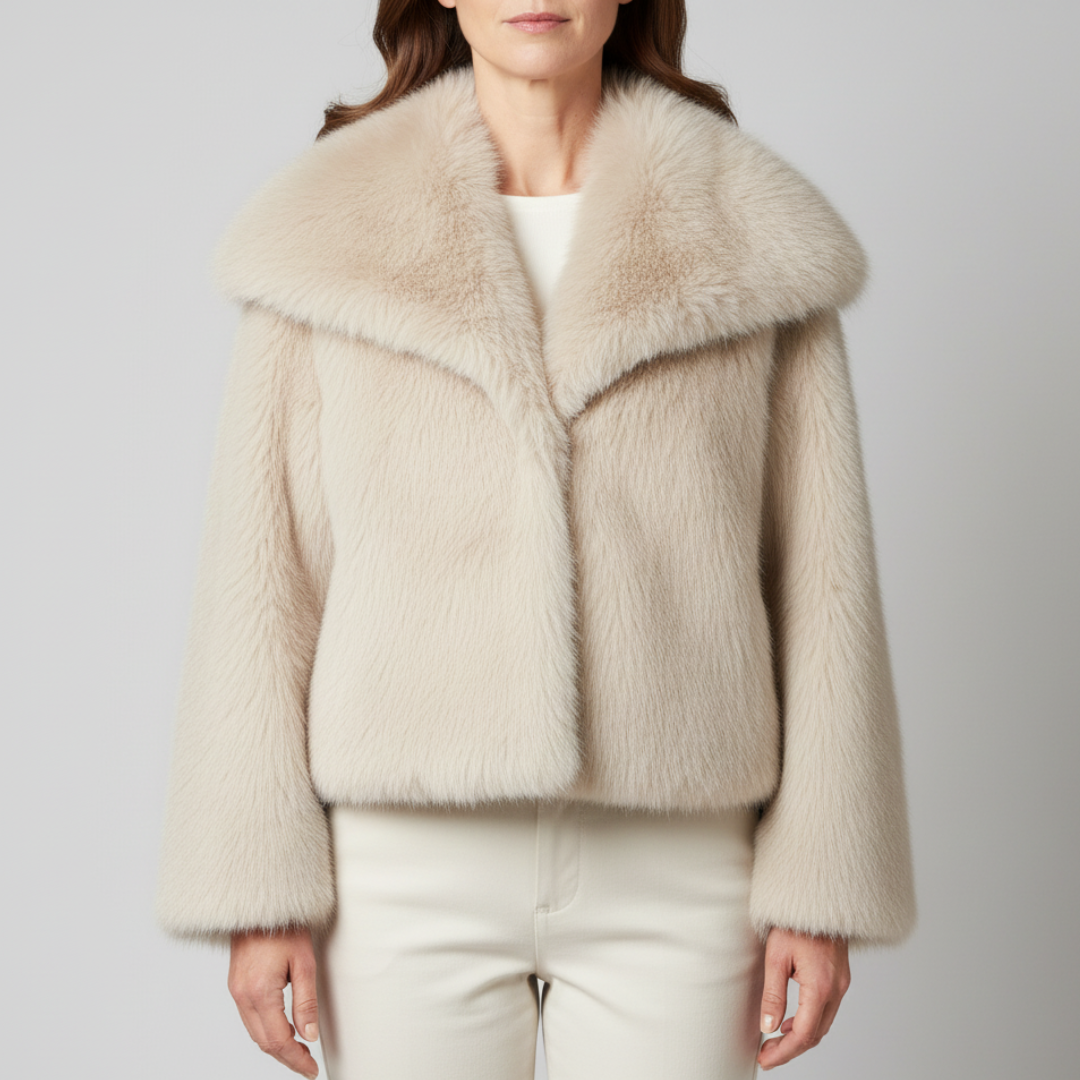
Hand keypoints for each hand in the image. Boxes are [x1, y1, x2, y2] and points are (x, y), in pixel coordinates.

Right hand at [228, 926, 320, 1078]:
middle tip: (307, 1065)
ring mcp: (236, 991)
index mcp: (260, 992)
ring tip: (299, 1051)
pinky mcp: (236, 985)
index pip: (278, 1041)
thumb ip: (306, 1002)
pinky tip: (281, 1029)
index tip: (311, 1070)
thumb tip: (310, 1035)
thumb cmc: (284, 926)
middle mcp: (243, 996)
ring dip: (276, 1045)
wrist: (259, 904)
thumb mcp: (304, 963)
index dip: (296, 1060)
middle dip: (287, 1057)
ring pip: (255, 1032)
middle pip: (264, 1042)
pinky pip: (249, 1018)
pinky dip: (265, 1030)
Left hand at [757, 927, 849, 1070]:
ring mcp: (841, 983)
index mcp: (820, 986)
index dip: (784, 1052)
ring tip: (775, 1042)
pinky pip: (827, 1009)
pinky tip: (792, 1021)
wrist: (817, 897)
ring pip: (823, 1023)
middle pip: (816, 1033)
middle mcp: (836, 988)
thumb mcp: (776, 956)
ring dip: (801, 1036)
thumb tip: (767, 1026)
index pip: (804, 1034)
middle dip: (791, 1049)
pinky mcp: (839, 977)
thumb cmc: (794, 921)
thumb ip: (773, 994)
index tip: (766, 1060)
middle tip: (767, 1055)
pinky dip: (810, 1021)